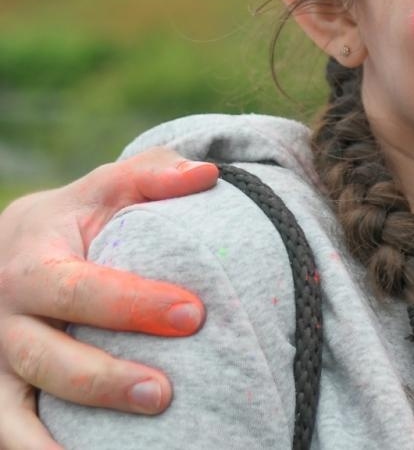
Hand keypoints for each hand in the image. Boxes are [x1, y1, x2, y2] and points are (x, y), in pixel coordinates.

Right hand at [0, 149, 216, 449]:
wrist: (8, 254)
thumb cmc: (75, 222)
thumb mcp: (106, 189)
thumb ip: (154, 175)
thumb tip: (208, 175)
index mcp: (29, 265)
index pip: (76, 288)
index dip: (133, 304)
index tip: (194, 315)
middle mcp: (2, 322)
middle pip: (45, 359)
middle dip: (103, 379)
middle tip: (165, 393)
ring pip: (13, 414)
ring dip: (58, 441)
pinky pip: (10, 436)